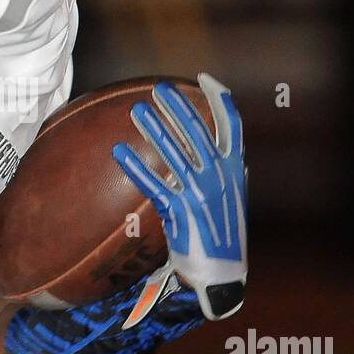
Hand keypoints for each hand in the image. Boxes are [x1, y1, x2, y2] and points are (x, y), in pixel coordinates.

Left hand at [112, 73, 247, 320]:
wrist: (223, 275)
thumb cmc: (223, 236)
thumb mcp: (231, 199)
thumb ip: (226, 174)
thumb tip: (222, 151)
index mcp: (234, 171)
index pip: (233, 127)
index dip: (220, 100)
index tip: (205, 79)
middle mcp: (220, 178)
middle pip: (199, 133)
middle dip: (179, 107)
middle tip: (160, 88)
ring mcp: (201, 194)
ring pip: (175, 154)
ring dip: (155, 128)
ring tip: (137, 110)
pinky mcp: (181, 213)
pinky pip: (155, 184)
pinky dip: (136, 166)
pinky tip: (120, 151)